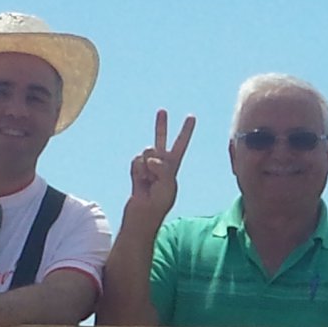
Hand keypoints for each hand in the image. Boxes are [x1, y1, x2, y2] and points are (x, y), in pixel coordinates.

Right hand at [127, 109, 194, 227]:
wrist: (142, 216)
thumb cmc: (158, 204)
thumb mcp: (167, 185)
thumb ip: (162, 168)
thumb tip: (151, 158)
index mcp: (173, 167)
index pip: (181, 145)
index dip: (186, 131)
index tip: (192, 116)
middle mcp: (161, 165)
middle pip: (161, 141)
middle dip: (161, 126)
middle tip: (162, 111)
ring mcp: (148, 167)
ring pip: (145, 153)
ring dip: (145, 166)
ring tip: (148, 181)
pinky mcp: (136, 171)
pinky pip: (135, 161)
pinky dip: (136, 170)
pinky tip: (140, 182)